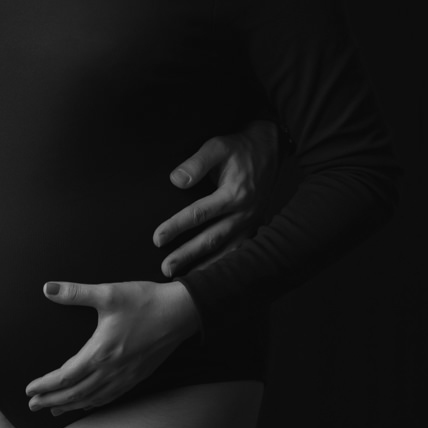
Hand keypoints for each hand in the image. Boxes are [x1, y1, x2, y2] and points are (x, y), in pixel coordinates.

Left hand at [24, 279, 200, 415]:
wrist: (180, 313)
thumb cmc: (144, 301)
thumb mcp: (108, 293)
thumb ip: (76, 292)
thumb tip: (48, 288)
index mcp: (100, 351)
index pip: (65, 376)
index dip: (45, 385)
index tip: (29, 389)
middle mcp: (111, 370)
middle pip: (75, 393)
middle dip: (52, 401)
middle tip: (33, 405)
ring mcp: (125, 377)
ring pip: (91, 399)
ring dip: (70, 406)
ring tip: (53, 410)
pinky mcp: (136, 377)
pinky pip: (109, 398)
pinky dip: (92, 404)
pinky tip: (86, 404)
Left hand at [153, 120, 279, 276]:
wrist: (270, 148)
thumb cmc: (239, 148)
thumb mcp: (217, 146)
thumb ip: (196, 163)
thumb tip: (175, 181)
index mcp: (234, 194)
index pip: (199, 214)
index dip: (176, 226)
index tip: (157, 238)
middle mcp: (244, 213)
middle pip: (212, 239)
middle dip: (187, 255)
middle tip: (165, 268)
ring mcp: (252, 222)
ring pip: (227, 251)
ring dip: (206, 267)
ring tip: (184, 281)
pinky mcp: (255, 227)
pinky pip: (239, 251)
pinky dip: (225, 265)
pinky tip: (211, 276)